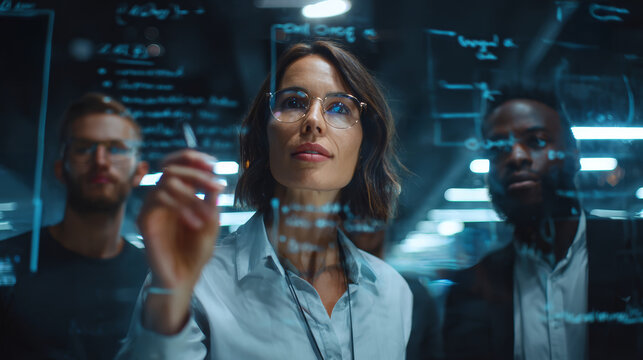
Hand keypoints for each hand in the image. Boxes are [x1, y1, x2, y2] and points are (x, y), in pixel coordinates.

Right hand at [138, 150, 223, 291]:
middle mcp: (164, 197)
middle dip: (197, 173)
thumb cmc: (196, 250)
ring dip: (192, 195)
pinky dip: (181, 206)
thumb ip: (211, 199)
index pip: (180, 164)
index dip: (194, 158)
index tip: (214, 164)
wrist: (183, 277)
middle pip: (172, 167)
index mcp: (179, 194)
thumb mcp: (212, 222)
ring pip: (166, 181)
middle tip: (216, 185)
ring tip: (207, 214)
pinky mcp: (145, 219)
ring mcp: (153, 207)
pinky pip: (158, 198)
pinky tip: (195, 223)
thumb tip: (214, 177)